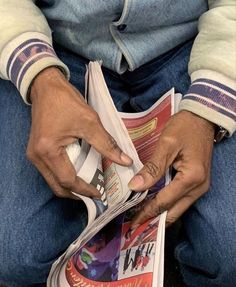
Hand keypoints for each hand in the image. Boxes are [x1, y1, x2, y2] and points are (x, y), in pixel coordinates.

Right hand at [27, 67, 131, 198]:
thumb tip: (125, 161)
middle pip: (57, 186)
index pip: (68, 180)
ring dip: (71, 185)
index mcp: (48, 151)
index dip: (86, 189)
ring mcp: (34, 155)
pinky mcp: (36, 151)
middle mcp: (37, 157)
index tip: (101, 193)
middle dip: (77, 193)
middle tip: (96, 193)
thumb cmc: (66, 102)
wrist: (46, 87)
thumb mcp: (90, 122)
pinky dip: (65, 175)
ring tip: (90, 184)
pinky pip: (51, 171)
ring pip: (53, 181)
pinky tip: (79, 172)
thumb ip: (107, 144)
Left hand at [129, 111, 214, 226]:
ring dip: (159, 213)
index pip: (164, 201)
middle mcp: (199, 187)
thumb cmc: (185, 128)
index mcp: (192, 177)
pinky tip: (153, 204)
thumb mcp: (166, 144)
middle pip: (173, 211)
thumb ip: (152, 168)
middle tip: (134, 225)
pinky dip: (166, 204)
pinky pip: (179, 199)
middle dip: (152, 219)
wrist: (202, 118)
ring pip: (177, 208)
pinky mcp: (196, 182)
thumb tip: (135, 187)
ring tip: (140, 217)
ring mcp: (200, 186)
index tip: (132, 222)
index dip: (146, 212)